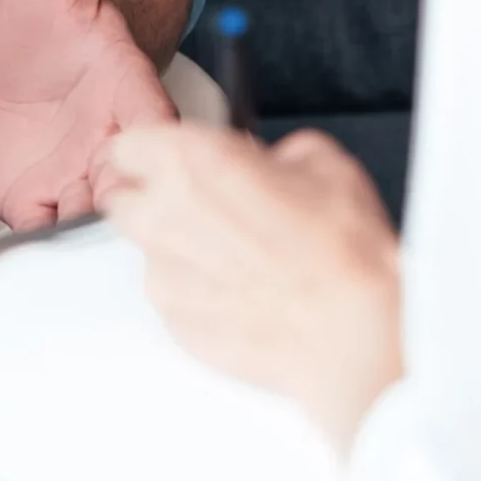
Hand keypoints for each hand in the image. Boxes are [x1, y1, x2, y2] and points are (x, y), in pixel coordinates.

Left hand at [0, 0, 178, 230]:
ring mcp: (74, 174)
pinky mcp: (35, 195)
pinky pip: (44, 231)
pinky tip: (19, 243)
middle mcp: (110, 141)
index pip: (158, 134)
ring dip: (77, 235)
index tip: (117, 161)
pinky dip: (37, 242)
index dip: (146, 156)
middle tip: (81, 207)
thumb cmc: (46, 3)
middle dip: (115, 211)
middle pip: (132, 194)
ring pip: (91, 224)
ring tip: (52, 230)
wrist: (13, 45)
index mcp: (129, 91)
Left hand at [100, 121, 400, 453]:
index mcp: (193, 162)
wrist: (354, 336)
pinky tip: (243, 294)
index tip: (166, 158)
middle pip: (125, 201)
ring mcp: (166, 277)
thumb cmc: (341, 253)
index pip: (129, 145)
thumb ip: (273, 153)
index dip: (151, 151)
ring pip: (150, 252)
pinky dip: (197, 294)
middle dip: (154, 201)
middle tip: (202, 207)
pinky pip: (173, 298)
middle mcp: (166, 216)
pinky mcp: (176, 325)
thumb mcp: (320, 161)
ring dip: (178, 250)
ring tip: (236, 258)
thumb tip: (268, 164)